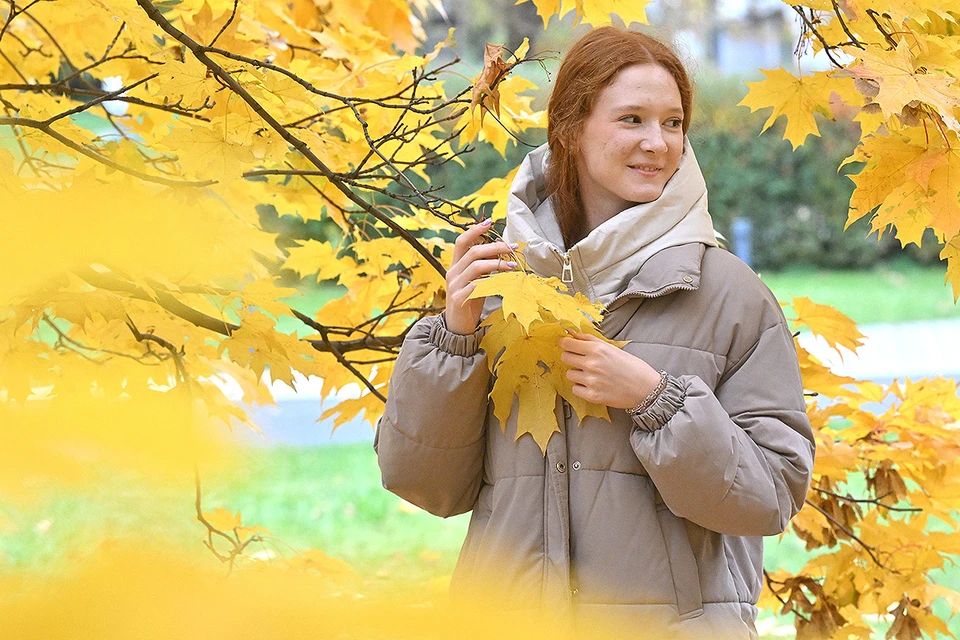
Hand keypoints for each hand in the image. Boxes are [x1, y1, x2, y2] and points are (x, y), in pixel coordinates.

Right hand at [445, 219, 517, 334]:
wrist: (457, 328)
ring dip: (496, 263)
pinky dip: (491, 281)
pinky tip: (503, 282)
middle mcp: (453, 273)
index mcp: (456, 266)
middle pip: (473, 252)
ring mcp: (454, 286)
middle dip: (495, 247)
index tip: (489, 222)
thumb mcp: (477, 281)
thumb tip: (501, 251)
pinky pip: (475, 285)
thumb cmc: (470, 302)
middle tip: (512, 248)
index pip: (462, 242)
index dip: (474, 230)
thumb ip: (484, 268)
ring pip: (475, 266)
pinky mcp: (458, 299)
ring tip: (512, 266)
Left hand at [558, 332, 661, 408]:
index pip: (567, 344)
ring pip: (569, 374)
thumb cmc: (632, 367)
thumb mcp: (612, 348)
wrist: (646, 389)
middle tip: (581, 361)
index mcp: (597, 349)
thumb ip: (590, 340)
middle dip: (570, 358)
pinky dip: (581, 387)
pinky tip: (593, 385)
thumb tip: (571, 333)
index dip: (565, 344)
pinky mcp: (592, 395)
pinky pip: (575, 389)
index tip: (566, 346)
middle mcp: (592, 364)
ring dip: (577, 374)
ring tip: (592, 375)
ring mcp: (591, 381)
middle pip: (564, 358)